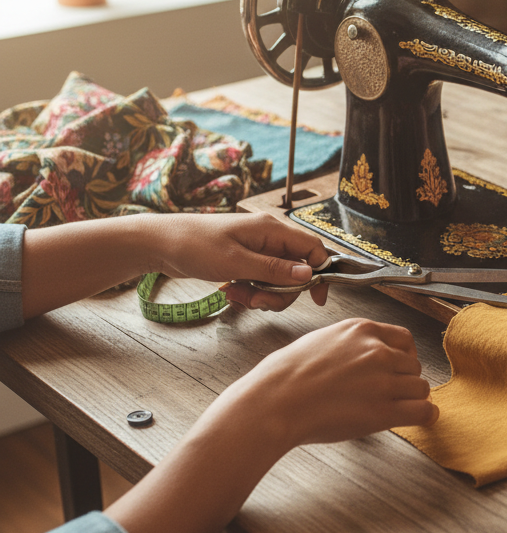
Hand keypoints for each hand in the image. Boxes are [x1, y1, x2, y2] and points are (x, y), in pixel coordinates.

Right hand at [106, 317, 436, 532]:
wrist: (274, 402)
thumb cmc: (286, 376)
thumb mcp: (322, 341)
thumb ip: (350, 344)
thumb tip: (362, 355)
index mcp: (362, 329)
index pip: (403, 339)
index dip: (404, 356)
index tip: (400, 368)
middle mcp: (377, 350)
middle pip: (413, 365)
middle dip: (405, 379)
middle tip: (393, 393)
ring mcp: (383, 380)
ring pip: (420, 387)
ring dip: (412, 398)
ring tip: (399, 408)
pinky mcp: (384, 410)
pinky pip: (422, 410)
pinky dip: (426, 416)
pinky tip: (423, 419)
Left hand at [151, 212, 330, 310]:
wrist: (160, 244)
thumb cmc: (195, 246)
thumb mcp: (237, 263)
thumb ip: (275, 270)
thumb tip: (309, 275)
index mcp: (272, 230)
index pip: (312, 248)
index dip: (320, 272)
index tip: (316, 297)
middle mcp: (268, 238)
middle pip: (296, 270)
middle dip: (281, 292)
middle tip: (258, 302)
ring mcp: (256, 249)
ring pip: (278, 280)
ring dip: (263, 295)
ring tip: (237, 296)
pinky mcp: (244, 260)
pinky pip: (261, 281)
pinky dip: (250, 292)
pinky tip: (231, 292)